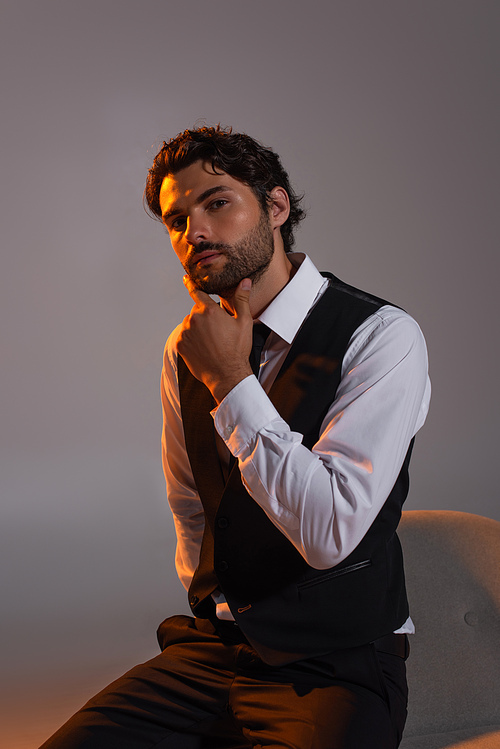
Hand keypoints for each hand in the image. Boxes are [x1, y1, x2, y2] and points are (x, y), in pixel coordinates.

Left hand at [177, 276, 253, 402]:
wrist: (227, 374)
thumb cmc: (237, 349)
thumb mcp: (244, 322)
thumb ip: (241, 299)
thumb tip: (245, 281)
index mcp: (208, 310)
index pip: (197, 292)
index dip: (191, 284)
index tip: (185, 278)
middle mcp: (194, 319)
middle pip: (196, 311)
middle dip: (205, 316)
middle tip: (218, 331)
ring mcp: (185, 332)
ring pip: (190, 324)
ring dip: (197, 328)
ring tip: (211, 342)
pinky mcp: (180, 345)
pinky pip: (184, 337)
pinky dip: (191, 340)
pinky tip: (203, 348)